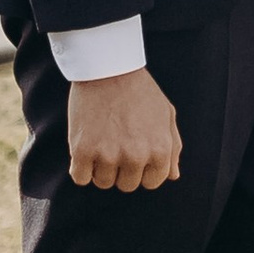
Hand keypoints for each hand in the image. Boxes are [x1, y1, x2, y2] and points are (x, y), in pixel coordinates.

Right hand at [66, 65, 182, 191]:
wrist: (108, 67)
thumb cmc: (139, 89)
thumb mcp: (166, 113)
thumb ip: (173, 147)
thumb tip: (172, 175)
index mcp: (160, 150)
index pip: (152, 182)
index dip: (143, 168)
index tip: (134, 151)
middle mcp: (136, 157)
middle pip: (127, 185)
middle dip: (122, 168)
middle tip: (116, 142)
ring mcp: (108, 155)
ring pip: (103, 182)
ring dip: (101, 167)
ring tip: (102, 140)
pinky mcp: (82, 151)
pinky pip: (80, 177)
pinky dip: (81, 167)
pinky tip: (85, 147)